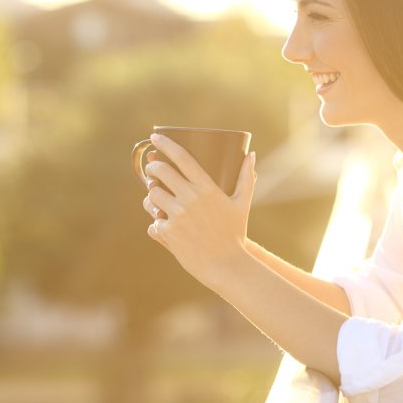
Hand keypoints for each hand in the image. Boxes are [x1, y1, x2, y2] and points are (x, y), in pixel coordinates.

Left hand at [141, 134, 256, 288]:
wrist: (226, 266)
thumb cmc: (235, 233)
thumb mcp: (242, 203)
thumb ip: (246, 178)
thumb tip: (252, 154)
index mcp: (207, 188)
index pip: (181, 157)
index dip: (165, 144)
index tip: (154, 136)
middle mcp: (190, 198)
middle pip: (161, 172)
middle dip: (153, 167)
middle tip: (153, 168)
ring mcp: (177, 215)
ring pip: (152, 195)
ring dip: (151, 195)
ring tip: (155, 196)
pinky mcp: (168, 233)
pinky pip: (153, 222)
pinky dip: (156, 223)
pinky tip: (161, 224)